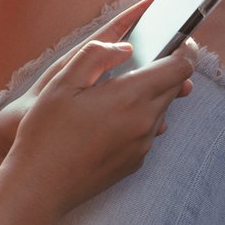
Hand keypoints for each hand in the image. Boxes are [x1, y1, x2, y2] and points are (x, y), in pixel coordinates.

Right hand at [0, 0, 185, 153]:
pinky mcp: (135, 161)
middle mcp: (144, 122)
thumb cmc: (45, 133)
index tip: (180, 40)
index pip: (179, 68)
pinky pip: (147, 131)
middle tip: (144, 59)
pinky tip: (107, 120)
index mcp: (129, 97)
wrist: (40, 183)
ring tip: (116, 91)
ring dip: (149, 95)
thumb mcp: (60, 83)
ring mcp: (142, 145)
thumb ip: (95, 55)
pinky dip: (137, 118)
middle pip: (174, 88)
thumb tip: (125, 47)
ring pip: (160, 110)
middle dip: (165, 70)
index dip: (184, 49)